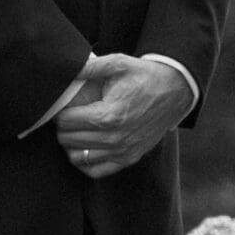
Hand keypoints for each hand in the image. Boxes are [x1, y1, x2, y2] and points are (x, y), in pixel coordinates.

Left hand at [54, 55, 190, 178]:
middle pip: (68, 140)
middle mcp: (116, 138)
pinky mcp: (130, 158)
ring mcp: (123, 151)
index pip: (66, 122)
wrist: (176, 91)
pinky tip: (84, 147)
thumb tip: (64, 67)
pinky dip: (85, 162)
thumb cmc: (144, 76)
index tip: (61, 106)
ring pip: (78, 158)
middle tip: (66, 116)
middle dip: (61, 128)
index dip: (58, 113)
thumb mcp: (118, 64)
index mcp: (109, 115)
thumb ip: (89, 66)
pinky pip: (96, 171)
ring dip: (70, 144)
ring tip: (73, 130)